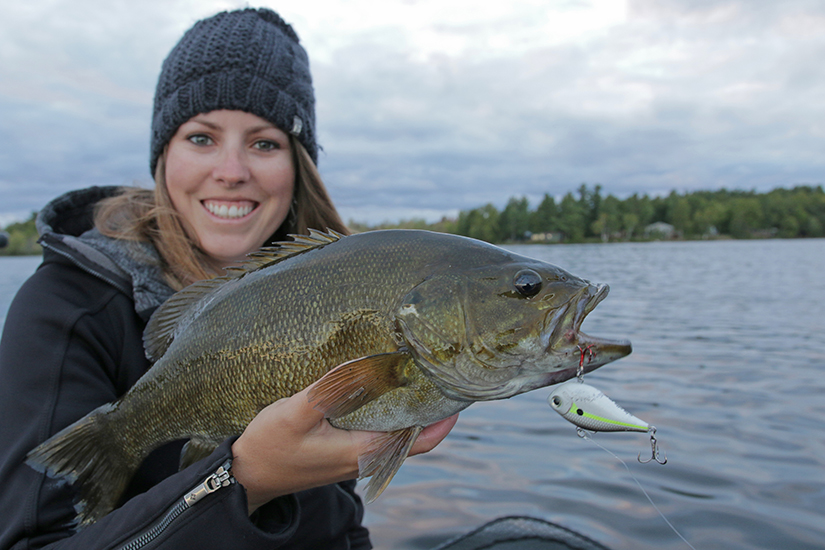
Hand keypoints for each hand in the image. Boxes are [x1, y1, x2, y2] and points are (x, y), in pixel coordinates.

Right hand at [230, 384, 457, 513]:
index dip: (445, 419)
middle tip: (443, 374)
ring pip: (398, 434)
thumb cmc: (270, 447)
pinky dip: (391, 414)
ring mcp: (357, 457)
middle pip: (415, 435)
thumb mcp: (295, 413)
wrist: (248, 474)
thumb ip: (329, 390)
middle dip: (433, 409)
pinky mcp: (345, 452)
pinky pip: (380, 433)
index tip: (459, 392)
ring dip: (412, 410)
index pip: (421, 439)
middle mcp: (367, 458)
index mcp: (364, 451)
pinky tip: (385, 390)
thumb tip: (362, 364)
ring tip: (421, 377)